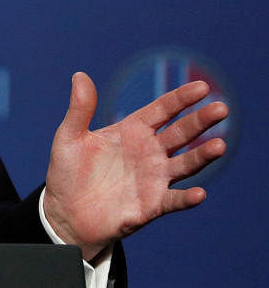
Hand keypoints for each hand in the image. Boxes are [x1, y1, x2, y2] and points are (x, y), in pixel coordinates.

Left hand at [42, 71, 226, 260]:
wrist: (66, 212)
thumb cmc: (68, 172)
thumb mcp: (69, 136)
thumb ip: (79, 108)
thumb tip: (79, 74)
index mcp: (132, 131)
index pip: (162, 110)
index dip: (181, 99)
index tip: (202, 88)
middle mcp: (149, 152)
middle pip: (181, 133)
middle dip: (201, 121)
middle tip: (221, 109)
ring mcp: (154, 178)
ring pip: (185, 164)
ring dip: (203, 156)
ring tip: (220, 145)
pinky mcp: (152, 205)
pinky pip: (174, 200)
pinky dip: (187, 198)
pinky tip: (199, 194)